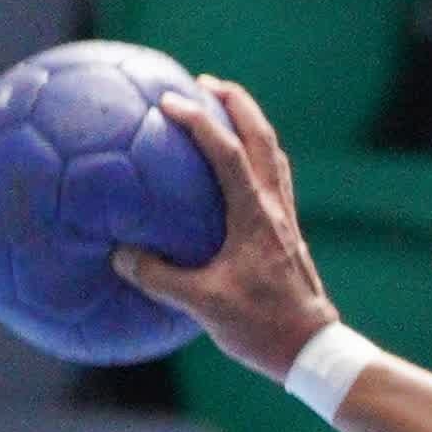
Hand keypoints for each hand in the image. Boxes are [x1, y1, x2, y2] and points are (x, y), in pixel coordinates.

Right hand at [111, 78, 343, 380]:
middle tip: (205, 82)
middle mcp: (274, 210)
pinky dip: (256, 158)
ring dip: (251, 125)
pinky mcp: (288, 234)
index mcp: (255, 217)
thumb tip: (119, 255)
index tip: (170, 101)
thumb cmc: (260, 327)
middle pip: (263, 139)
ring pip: (274, 156)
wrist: (312, 349)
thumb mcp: (201, 305)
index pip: (228, 154)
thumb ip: (156, 277)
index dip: (200, 122)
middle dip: (237, 104)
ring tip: (224, 108)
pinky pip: (274, 181)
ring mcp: (285, 220)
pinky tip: (236, 165)